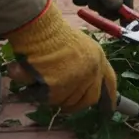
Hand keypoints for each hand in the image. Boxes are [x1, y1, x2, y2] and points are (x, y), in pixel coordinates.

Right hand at [4, 0, 118, 113]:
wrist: (38, 28)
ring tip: (38, 79)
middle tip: (59, 98)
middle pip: (88, 99)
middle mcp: (91, 71)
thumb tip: (80, 84)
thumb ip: (84, 63)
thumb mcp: (79, 45)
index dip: (109, 99)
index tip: (108, 110)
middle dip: (74, 104)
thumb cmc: (53, 32)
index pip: (109, 84)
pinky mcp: (57, 87)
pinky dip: (34, 92)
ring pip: (64, 101)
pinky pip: (45, 98)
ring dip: (50, 95)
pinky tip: (28, 78)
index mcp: (98, 59)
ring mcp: (76, 80)